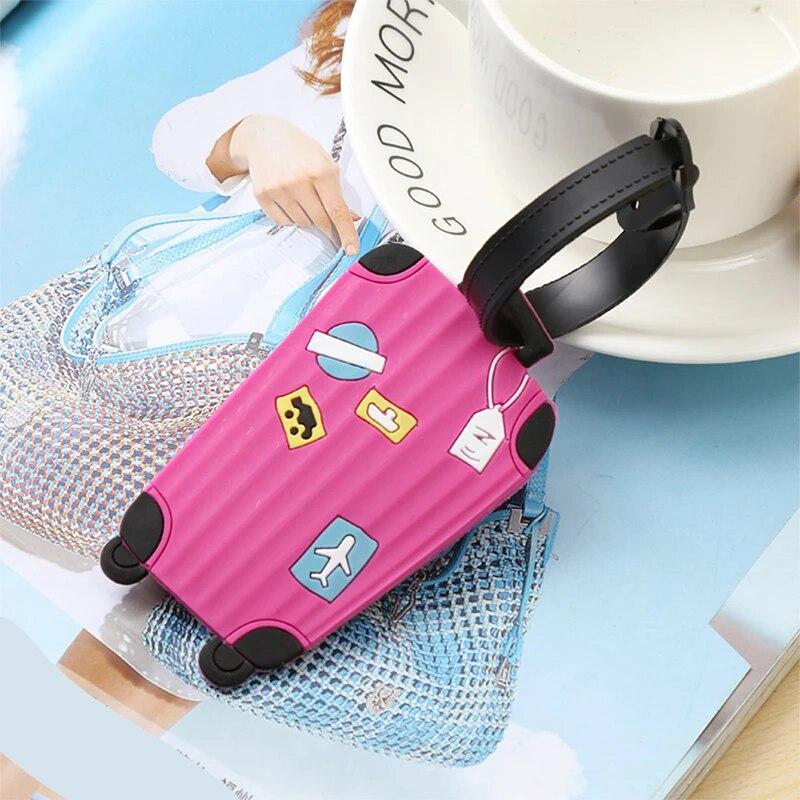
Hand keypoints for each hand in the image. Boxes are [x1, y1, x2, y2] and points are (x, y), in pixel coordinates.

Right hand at [224, 114, 359, 253]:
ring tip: (302, 197)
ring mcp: (280, 189)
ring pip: (302, 223)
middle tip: (331, 227)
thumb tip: (352, 219)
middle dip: (329, 229)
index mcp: (321, 172)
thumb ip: (338, 193)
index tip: (352, 250)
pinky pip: (283, 222)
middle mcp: (300, 182)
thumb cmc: (300, 150)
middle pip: (321, 222)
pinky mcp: (263, 196)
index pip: (337, 211)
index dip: (346, 233)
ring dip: (307, 218)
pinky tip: (288, 198)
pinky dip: (290, 217)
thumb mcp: (325, 164)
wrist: (264, 137)